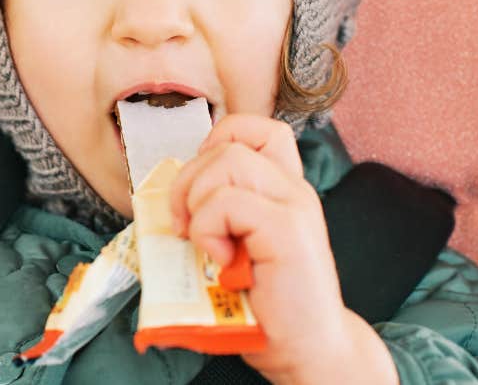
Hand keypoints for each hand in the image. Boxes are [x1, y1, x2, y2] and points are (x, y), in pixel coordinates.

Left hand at [169, 114, 358, 383]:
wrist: (310, 350)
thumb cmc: (267, 303)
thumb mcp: (237, 247)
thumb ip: (219, 214)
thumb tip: (166, 200)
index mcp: (283, 188)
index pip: (254, 128)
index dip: (217, 141)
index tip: (200, 188)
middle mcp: (293, 189)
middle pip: (227, 143)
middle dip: (187, 181)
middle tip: (184, 226)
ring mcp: (294, 206)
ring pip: (226, 161)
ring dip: (198, 202)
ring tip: (206, 244)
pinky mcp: (288, 231)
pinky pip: (228, 202)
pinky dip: (208, 229)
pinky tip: (221, 261)